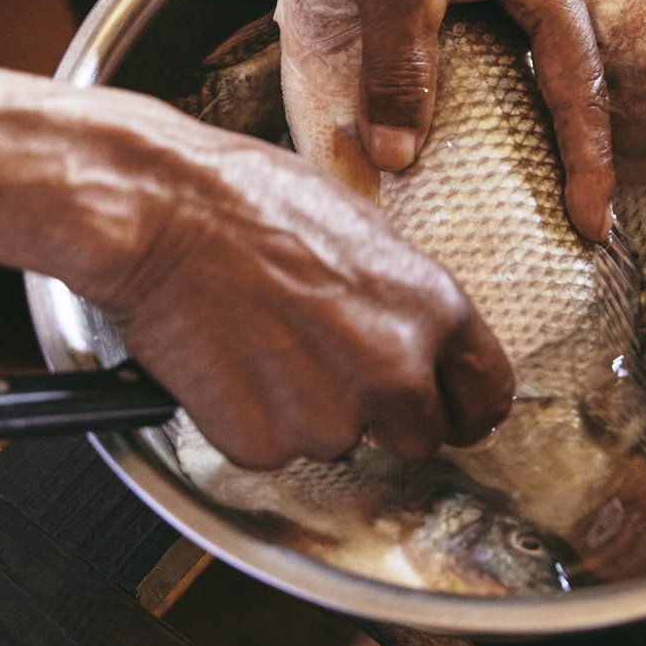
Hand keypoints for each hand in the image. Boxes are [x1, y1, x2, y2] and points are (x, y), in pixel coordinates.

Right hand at [85, 105, 512, 468]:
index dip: (463, 407)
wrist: (159, 212)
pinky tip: (225, 362)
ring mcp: (330, 414)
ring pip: (333, 440)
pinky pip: (268, 448)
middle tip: (326, 370)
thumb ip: (399, 295)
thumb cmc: (246, 197)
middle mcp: (395, 370)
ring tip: (259, 342)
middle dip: (380, 415)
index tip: (448, 412)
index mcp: (432, 309)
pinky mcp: (264, 441)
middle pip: (416, 437)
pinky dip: (246, 419)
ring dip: (304, 411)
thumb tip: (409, 331)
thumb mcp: (359, 228)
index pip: (486, 394)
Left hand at [281, 0, 613, 239]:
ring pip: (498, 72)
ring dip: (493, 130)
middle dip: (554, 156)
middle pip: (551, 85)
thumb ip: (402, 70)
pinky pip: (452, 52)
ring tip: (487, 199)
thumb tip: (401, 157)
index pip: (580, 88)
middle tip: (550, 228)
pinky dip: (442, 96)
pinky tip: (417, 134)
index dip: (588, 163)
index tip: (591, 227)